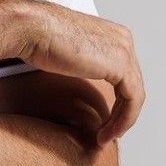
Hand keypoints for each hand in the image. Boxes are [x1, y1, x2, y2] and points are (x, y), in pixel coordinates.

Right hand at [0, 0, 145, 144]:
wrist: (30, 28)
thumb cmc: (36, 38)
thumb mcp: (64, 54)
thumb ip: (79, 64)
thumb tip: (76, 83)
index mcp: (110, 34)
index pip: (124, 72)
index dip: (117, 100)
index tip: (103, 120)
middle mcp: (122, 39)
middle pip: (131, 83)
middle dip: (121, 111)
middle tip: (107, 132)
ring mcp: (123, 50)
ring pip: (135, 94)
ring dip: (122, 121)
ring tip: (106, 137)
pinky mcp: (120, 64)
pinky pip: (132, 100)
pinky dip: (123, 120)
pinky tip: (107, 133)